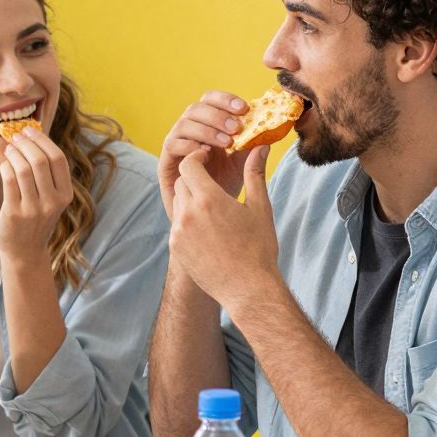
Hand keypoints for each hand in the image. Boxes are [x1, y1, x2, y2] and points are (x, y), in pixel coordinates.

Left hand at [0, 126, 71, 261]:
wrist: (25, 251)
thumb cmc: (36, 219)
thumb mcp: (51, 199)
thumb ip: (47, 173)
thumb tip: (32, 137)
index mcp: (65, 195)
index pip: (58, 159)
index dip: (42, 140)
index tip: (30, 130)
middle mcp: (52, 202)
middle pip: (40, 161)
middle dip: (26, 143)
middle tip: (16, 136)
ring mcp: (34, 209)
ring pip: (23, 169)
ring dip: (14, 153)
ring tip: (9, 149)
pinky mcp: (15, 213)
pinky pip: (9, 180)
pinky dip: (5, 167)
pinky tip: (5, 164)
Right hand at [159, 91, 255, 213]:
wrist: (208, 221)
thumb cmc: (223, 190)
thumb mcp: (241, 168)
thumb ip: (250, 151)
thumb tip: (267, 134)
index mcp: (207, 127)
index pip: (211, 101)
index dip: (226, 100)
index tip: (244, 109)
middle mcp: (189, 133)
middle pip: (196, 108)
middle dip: (218, 115)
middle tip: (237, 128)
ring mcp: (176, 146)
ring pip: (184, 124)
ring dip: (207, 129)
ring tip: (227, 143)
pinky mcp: (166, 163)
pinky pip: (172, 145)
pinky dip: (189, 145)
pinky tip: (206, 153)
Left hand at [169, 144, 281, 312]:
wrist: (247, 289)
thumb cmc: (258, 248)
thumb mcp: (260, 207)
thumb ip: (255, 174)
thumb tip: (260, 147)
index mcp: (209, 199)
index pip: (188, 165)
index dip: (196, 158)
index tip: (207, 158)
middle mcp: (188, 213)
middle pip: (181, 182)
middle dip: (194, 178)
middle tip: (211, 182)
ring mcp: (179, 232)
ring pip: (177, 203)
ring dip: (190, 199)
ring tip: (212, 207)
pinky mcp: (176, 248)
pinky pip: (176, 224)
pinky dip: (188, 220)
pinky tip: (207, 229)